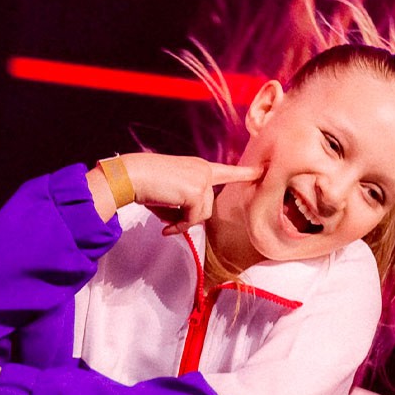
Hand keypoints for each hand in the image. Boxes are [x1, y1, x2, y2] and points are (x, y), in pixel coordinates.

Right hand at [117, 153, 260, 234]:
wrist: (131, 175)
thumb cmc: (145, 184)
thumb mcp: (171, 193)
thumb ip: (186, 204)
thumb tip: (188, 224)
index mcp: (199, 167)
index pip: (227, 171)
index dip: (245, 173)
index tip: (262, 171)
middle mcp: (204, 170)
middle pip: (207, 207)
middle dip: (189, 217)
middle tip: (169, 224)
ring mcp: (201, 180)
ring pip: (201, 215)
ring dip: (183, 222)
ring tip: (165, 221)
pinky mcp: (196, 192)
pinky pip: (192, 219)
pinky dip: (179, 226)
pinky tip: (165, 227)